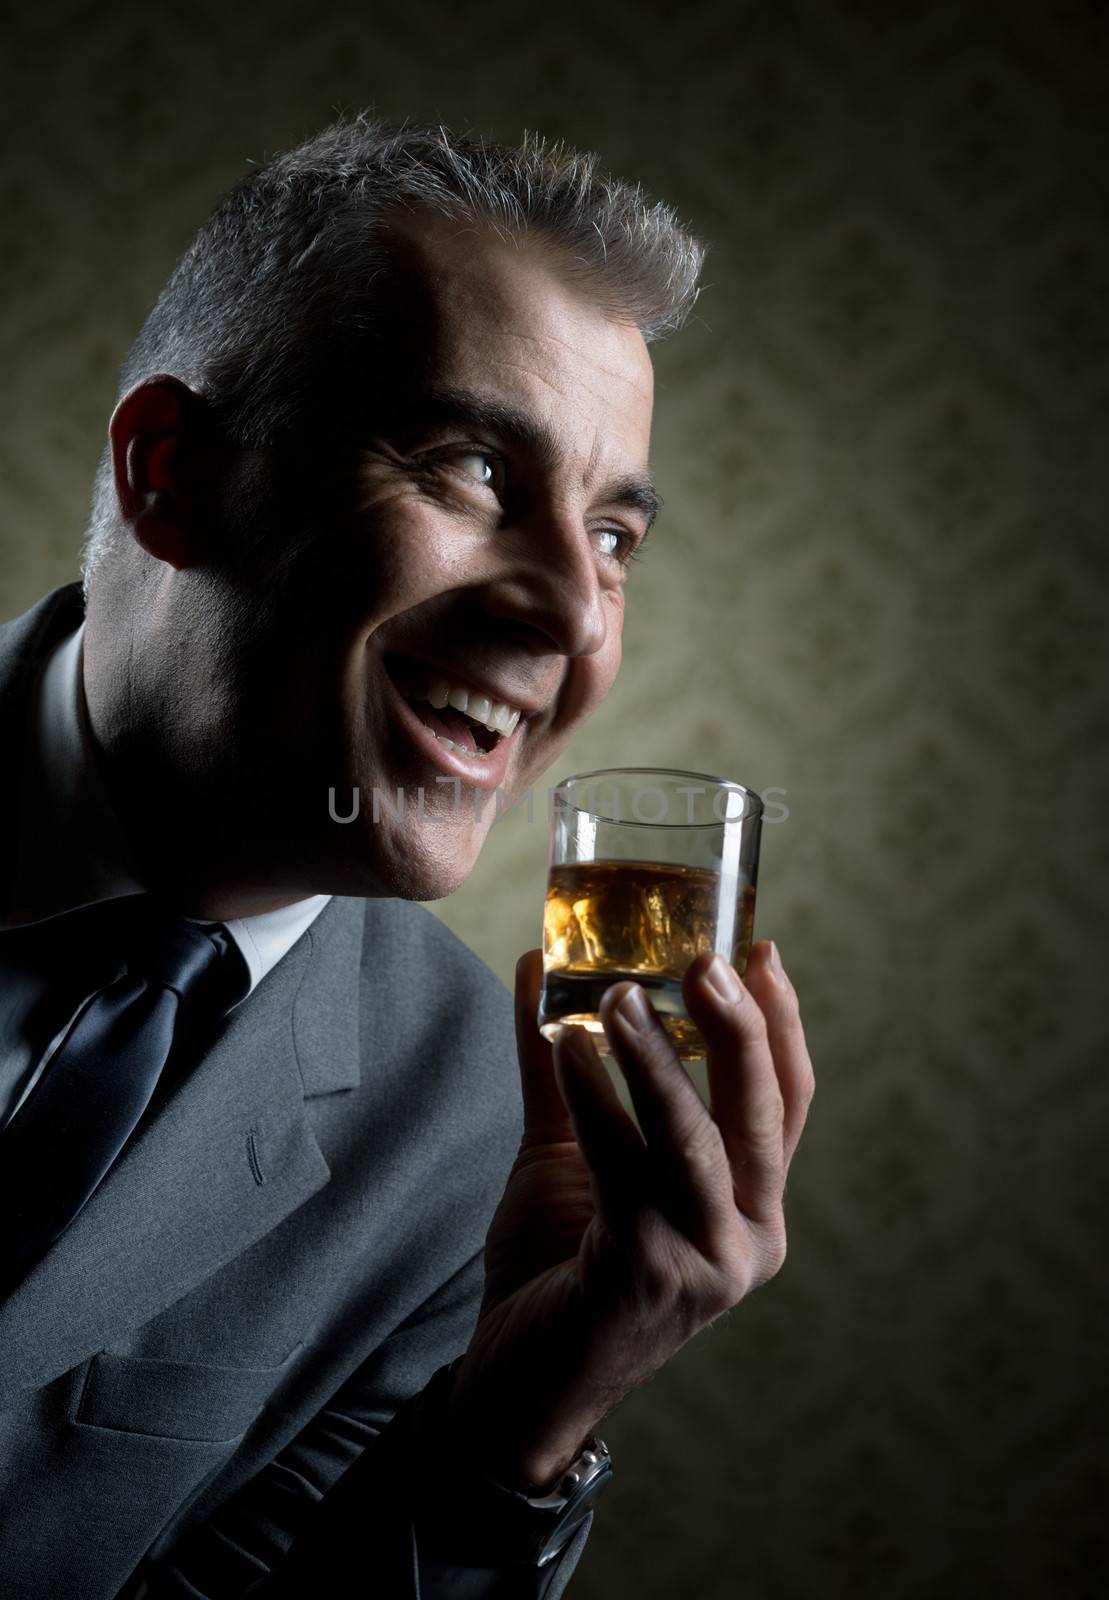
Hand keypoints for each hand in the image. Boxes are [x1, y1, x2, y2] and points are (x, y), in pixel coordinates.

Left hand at [445, 941, 813, 1490]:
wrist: (522, 1383)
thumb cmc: (559, 1261)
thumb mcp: (570, 1149)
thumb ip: (562, 1063)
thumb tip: (535, 964)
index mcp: (751, 1202)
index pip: (789, 1100)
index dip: (781, 1023)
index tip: (759, 949)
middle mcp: (750, 1234)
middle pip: (764, 1113)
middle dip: (742, 1028)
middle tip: (705, 960)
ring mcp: (707, 1262)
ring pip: (697, 1139)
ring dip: (658, 1060)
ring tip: (621, 995)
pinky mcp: (649, 1277)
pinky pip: (627, 1169)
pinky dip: (600, 1103)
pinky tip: (569, 1050)